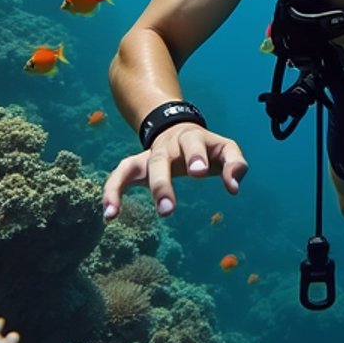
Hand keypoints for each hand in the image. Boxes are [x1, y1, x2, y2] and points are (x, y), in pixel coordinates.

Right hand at [102, 122, 247, 218]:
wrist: (178, 126)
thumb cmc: (207, 147)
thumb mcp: (225, 149)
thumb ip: (235, 164)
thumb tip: (234, 187)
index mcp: (192, 138)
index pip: (195, 144)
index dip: (196, 156)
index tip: (199, 173)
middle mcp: (168, 145)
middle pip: (161, 159)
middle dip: (162, 182)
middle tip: (168, 209)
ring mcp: (149, 155)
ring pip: (136, 166)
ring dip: (125, 190)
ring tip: (119, 213)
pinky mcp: (136, 165)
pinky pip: (119, 175)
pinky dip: (111, 192)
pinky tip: (109, 215)